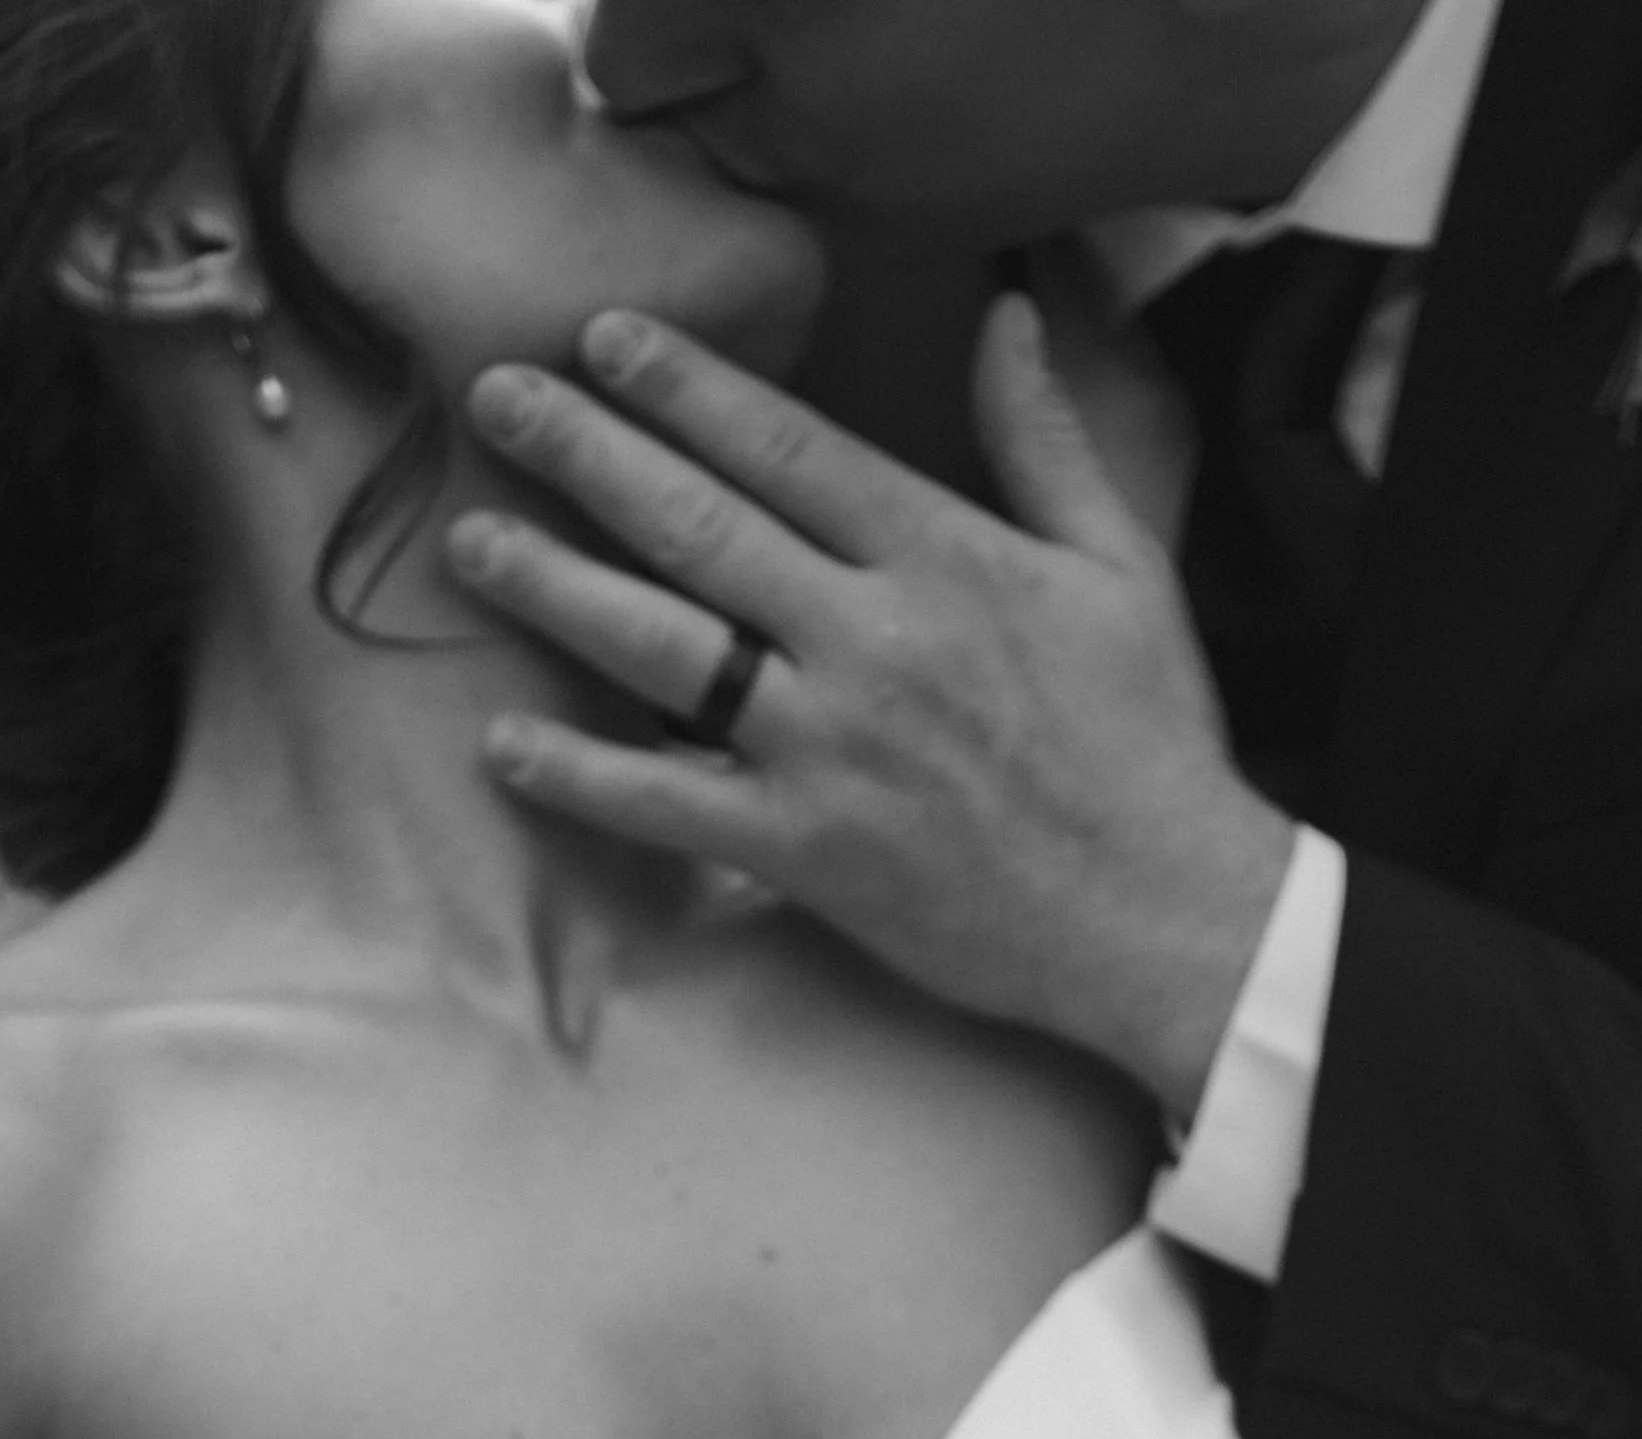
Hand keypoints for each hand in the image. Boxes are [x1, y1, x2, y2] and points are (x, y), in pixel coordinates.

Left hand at [447, 296, 1298, 1121]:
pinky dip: (581, 776)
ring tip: (474, 541)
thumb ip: (1044, 440)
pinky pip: (667, 804)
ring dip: (556, 588)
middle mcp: (870, 640)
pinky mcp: (807, 849)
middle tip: (497, 399)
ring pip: (662, 647)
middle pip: (698, 525)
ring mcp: (828, 747)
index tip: (605, 341)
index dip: (686, 387)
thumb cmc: (1148, 745)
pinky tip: (504, 743)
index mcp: (943, 558)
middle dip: (586, 453)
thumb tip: (1006, 317)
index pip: (787, 448)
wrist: (1167, 917)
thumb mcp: (1121, 569)